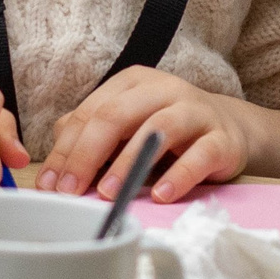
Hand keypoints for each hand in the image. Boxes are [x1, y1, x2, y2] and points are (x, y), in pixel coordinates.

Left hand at [39, 66, 258, 200]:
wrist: (229, 129)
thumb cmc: (166, 131)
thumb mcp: (126, 126)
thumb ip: (90, 136)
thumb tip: (54, 168)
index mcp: (132, 83)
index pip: (91, 112)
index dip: (66, 149)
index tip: (50, 185)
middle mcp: (163, 89)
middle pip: (117, 115)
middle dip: (87, 155)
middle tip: (71, 191)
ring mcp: (195, 111)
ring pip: (157, 130)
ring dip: (129, 163)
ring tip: (110, 193)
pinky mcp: (222, 138)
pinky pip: (199, 155)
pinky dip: (178, 176)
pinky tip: (160, 195)